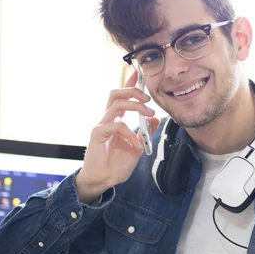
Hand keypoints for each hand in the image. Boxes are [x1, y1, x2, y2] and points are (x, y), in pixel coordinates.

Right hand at [75, 71, 160, 203]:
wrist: (104, 180)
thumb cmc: (117, 164)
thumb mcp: (138, 146)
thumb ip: (146, 132)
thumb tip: (157, 118)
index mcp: (117, 120)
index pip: (122, 97)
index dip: (129, 84)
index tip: (139, 73)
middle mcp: (108, 119)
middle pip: (116, 93)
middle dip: (133, 90)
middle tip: (148, 99)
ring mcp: (102, 125)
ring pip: (117, 104)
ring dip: (136, 106)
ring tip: (149, 114)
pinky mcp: (98, 134)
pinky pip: (116, 125)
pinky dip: (129, 132)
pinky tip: (135, 144)